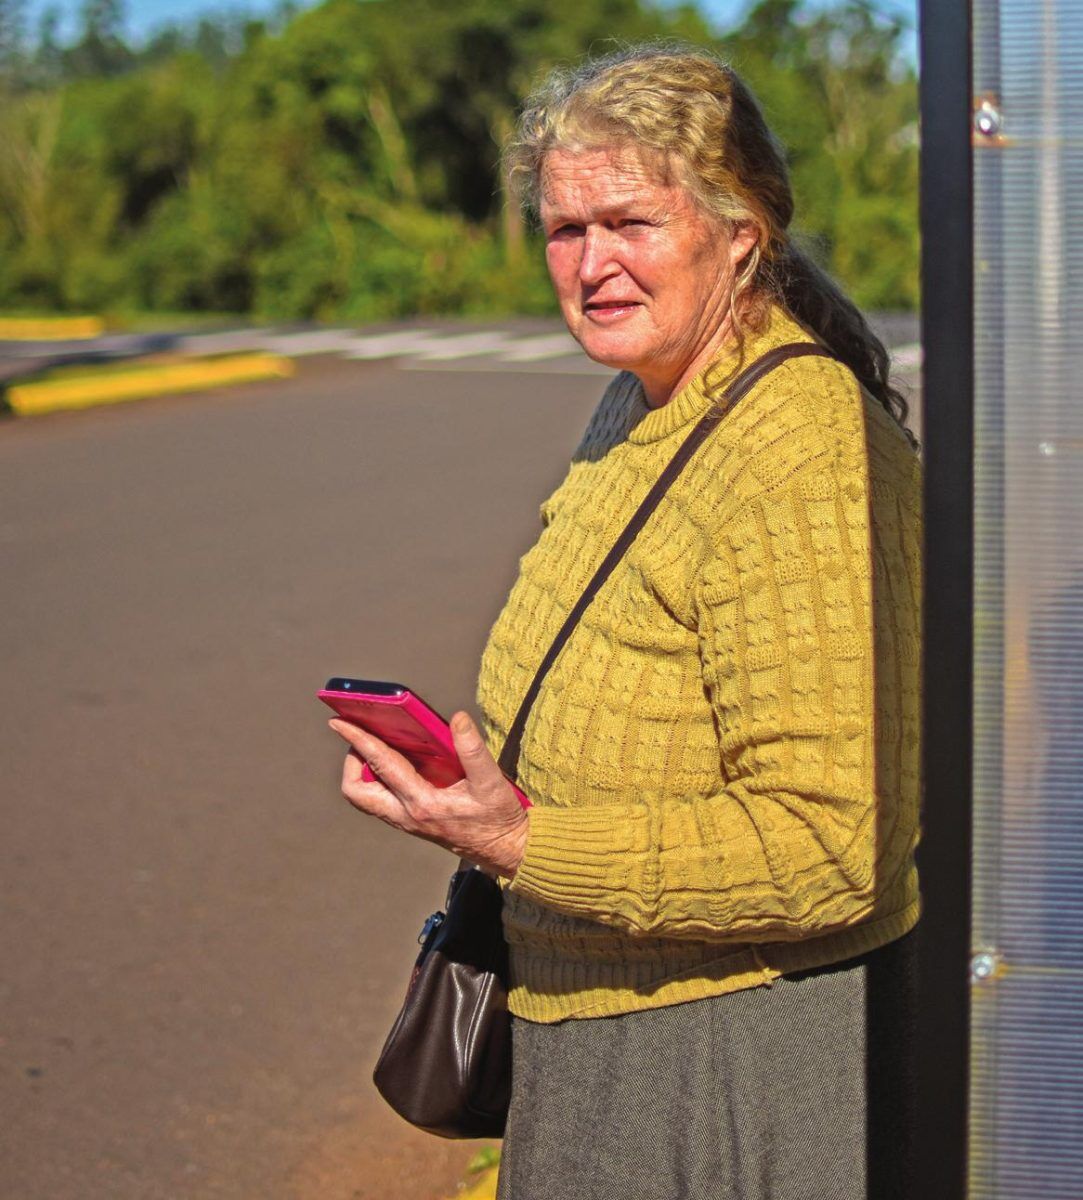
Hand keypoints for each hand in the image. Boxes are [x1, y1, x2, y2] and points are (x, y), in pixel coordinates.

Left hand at [329, 711, 529, 878]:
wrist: (506, 850)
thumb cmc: (498, 818)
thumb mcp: (491, 782)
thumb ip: (473, 749)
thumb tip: (458, 719)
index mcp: (422, 804)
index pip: (381, 766)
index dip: (358, 740)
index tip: (340, 722)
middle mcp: (407, 815)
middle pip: (357, 793)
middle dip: (351, 763)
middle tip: (361, 739)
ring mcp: (407, 822)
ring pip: (367, 800)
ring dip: (363, 773)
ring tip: (376, 746)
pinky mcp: (413, 823)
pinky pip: (382, 801)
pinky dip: (379, 780)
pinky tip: (397, 761)